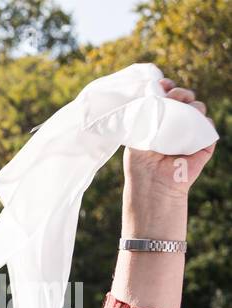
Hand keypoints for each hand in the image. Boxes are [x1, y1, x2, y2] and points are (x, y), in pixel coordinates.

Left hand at [122, 80, 214, 233]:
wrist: (154, 185)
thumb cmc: (140, 163)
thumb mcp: (138, 134)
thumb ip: (144, 114)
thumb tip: (149, 92)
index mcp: (160, 121)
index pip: (167, 97)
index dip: (166, 87)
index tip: (162, 83)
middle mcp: (177, 125)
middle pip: (185, 99)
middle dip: (180, 92)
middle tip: (172, 94)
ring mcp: (192, 133)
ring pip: (198, 108)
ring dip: (192, 104)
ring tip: (182, 107)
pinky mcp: (204, 143)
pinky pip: (208, 125)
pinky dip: (202, 121)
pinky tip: (194, 120)